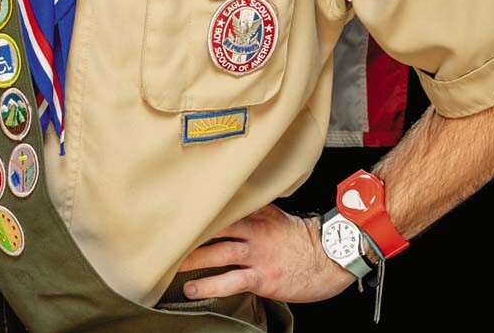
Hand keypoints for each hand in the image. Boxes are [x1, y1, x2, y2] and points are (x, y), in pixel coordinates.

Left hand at [174, 204, 356, 305]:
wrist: (329, 257)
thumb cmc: (302, 239)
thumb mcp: (277, 216)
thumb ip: (253, 209)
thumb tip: (230, 203)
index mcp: (257, 212)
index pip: (221, 206)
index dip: (197, 209)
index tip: (174, 209)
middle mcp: (254, 229)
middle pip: (214, 228)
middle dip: (188, 233)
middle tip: (164, 237)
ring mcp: (257, 253)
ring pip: (217, 253)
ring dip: (192, 260)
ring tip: (171, 266)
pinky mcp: (261, 277)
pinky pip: (230, 281)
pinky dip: (209, 285)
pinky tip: (193, 289)